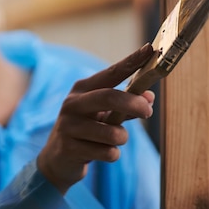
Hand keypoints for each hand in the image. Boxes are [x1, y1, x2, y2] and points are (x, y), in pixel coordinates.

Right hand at [36, 44, 154, 193]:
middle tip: (148, 112)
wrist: (58, 158)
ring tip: (113, 141)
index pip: (111, 72)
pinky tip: (98, 153)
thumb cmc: (87, 130)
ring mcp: (69, 125)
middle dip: (133, 104)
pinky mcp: (69, 148)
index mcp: (83, 89)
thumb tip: (149, 97)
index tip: (150, 49)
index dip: (131, 61)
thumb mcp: (104, 115)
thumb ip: (126, 106)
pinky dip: (112, 155)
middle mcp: (73, 103)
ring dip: (121, 138)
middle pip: (108, 97)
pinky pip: (107, 153)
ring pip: (112, 133)